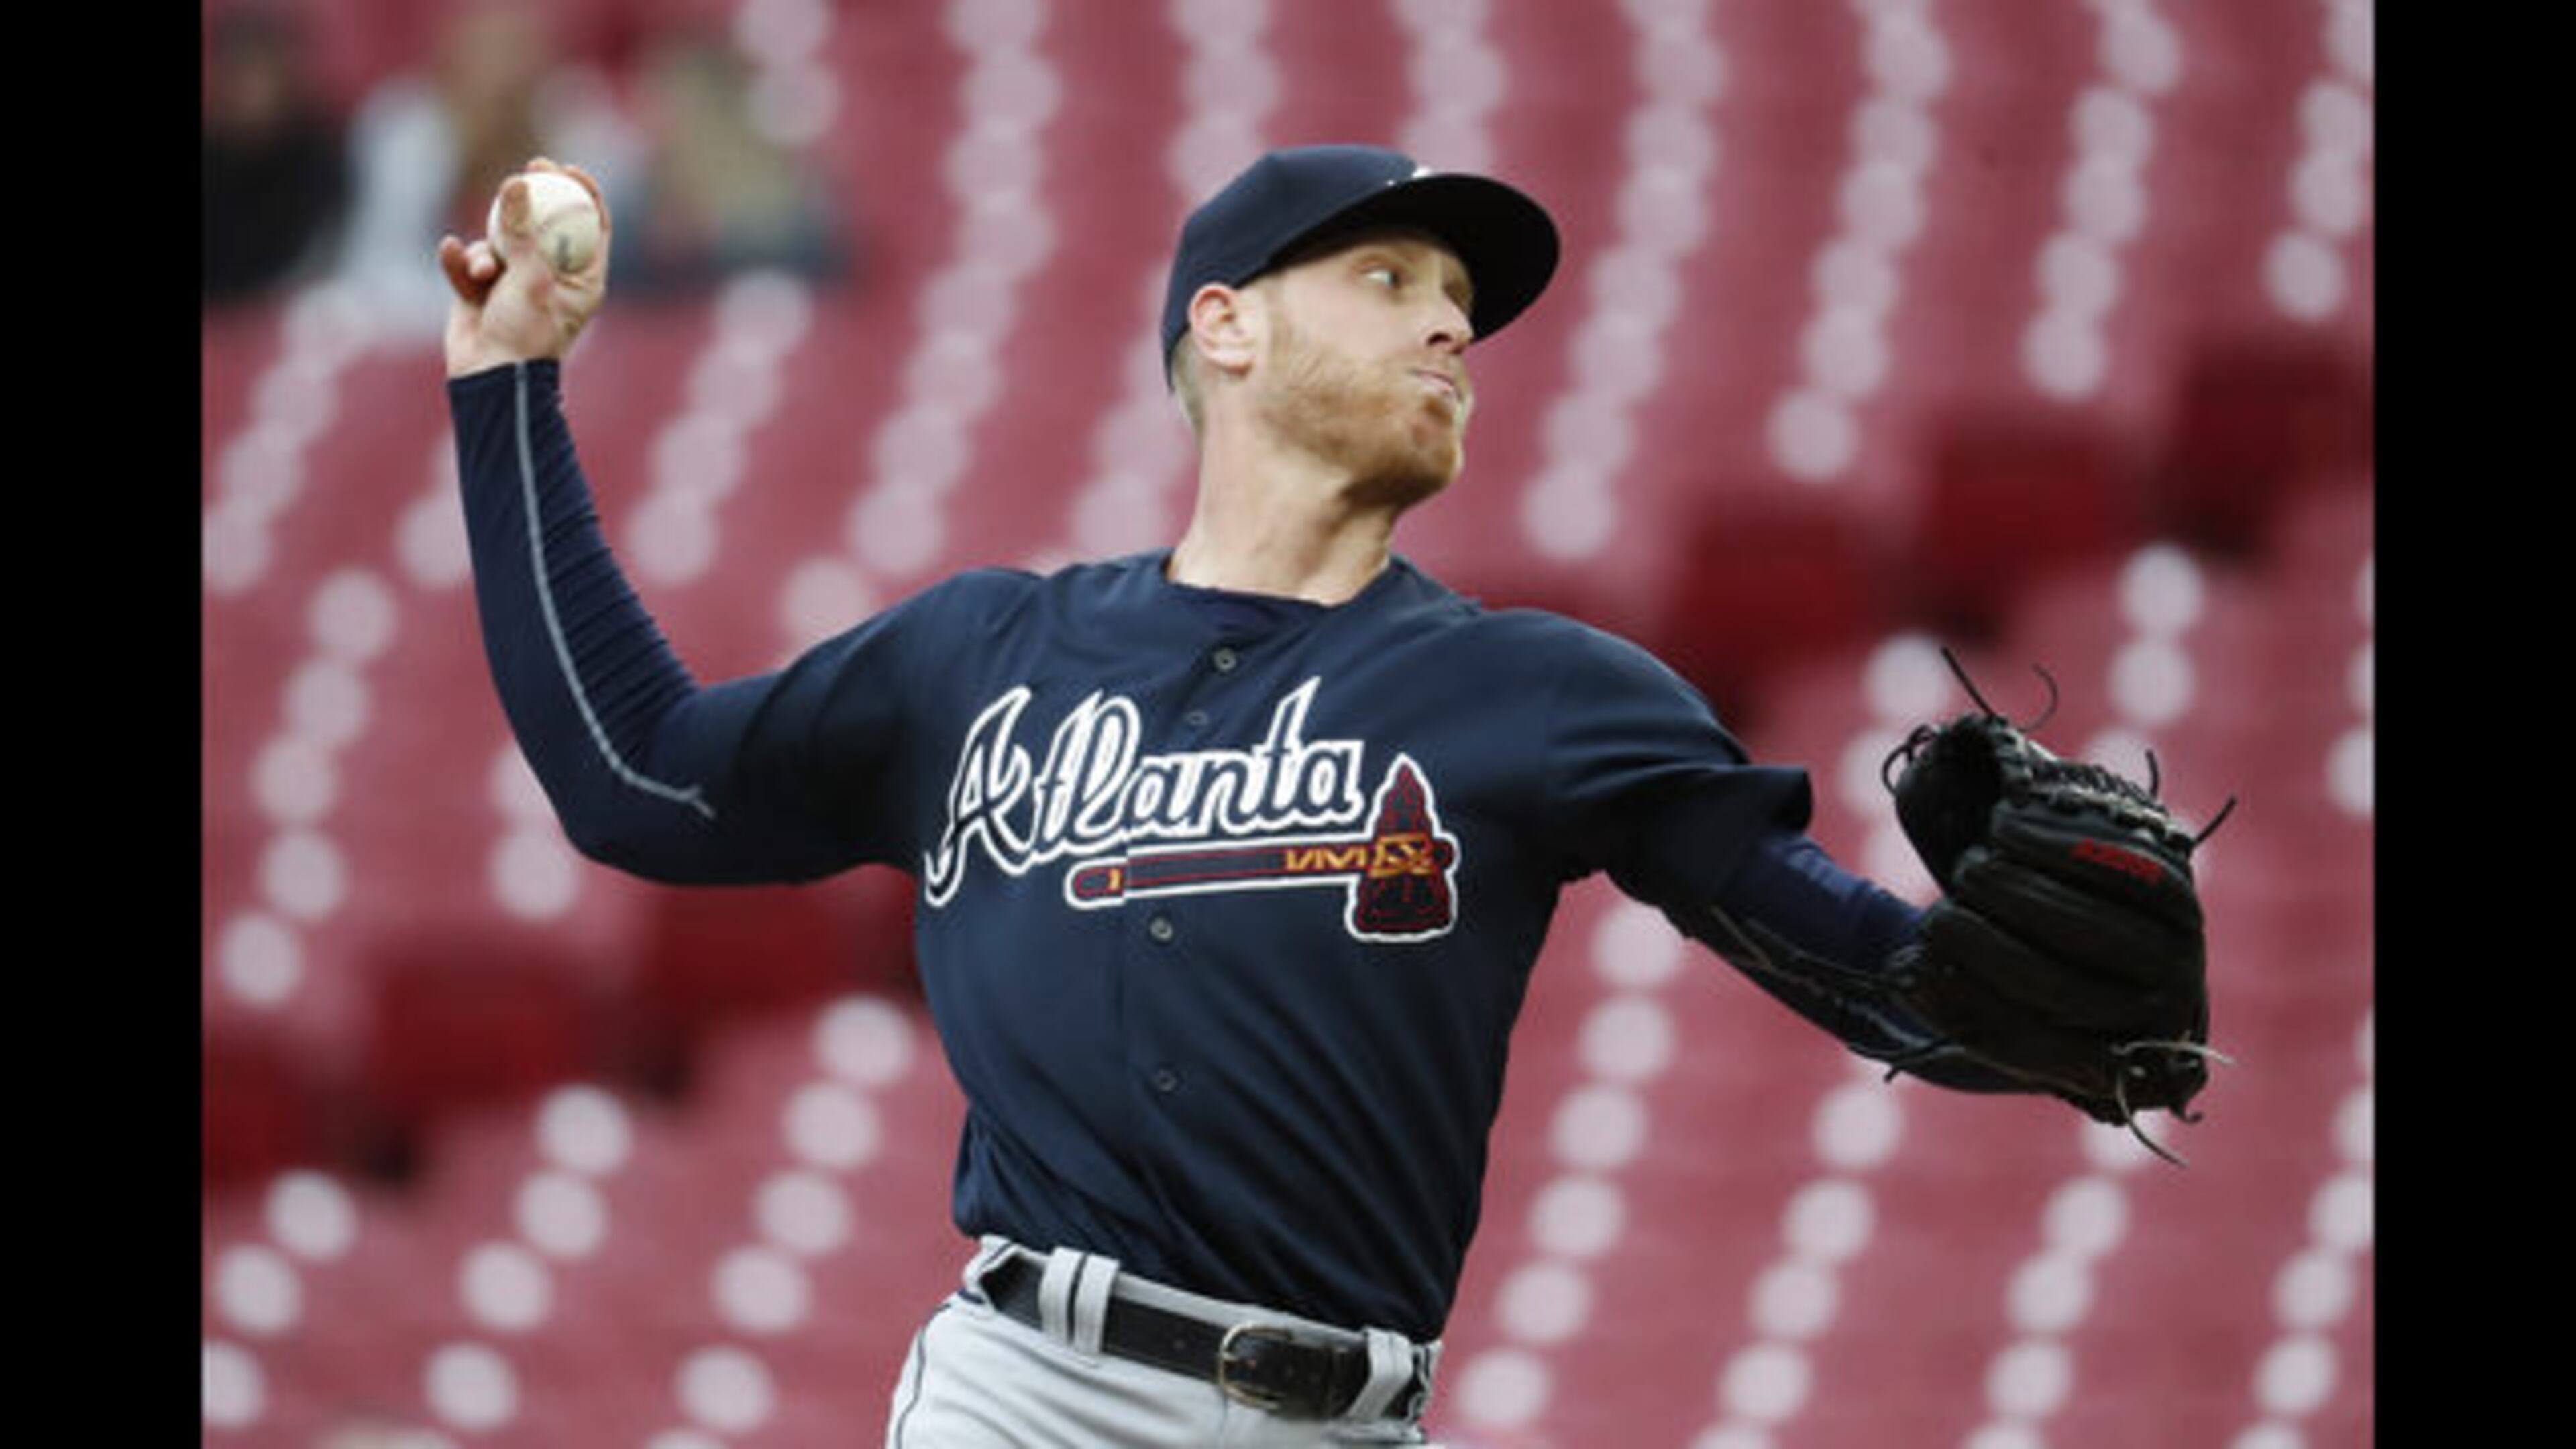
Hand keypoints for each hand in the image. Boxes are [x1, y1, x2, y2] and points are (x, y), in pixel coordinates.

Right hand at [439, 157, 612, 378]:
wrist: (488, 377)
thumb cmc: (523, 334)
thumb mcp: (529, 278)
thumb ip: (522, 230)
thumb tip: (517, 182)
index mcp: (583, 278)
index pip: (592, 225)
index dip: (582, 193)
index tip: (565, 169)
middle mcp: (552, 276)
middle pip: (544, 223)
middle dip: (528, 200)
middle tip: (520, 175)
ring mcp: (515, 281)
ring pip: (499, 241)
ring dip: (486, 251)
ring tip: (484, 274)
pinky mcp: (482, 288)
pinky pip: (469, 260)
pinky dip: (460, 260)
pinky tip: (451, 256)